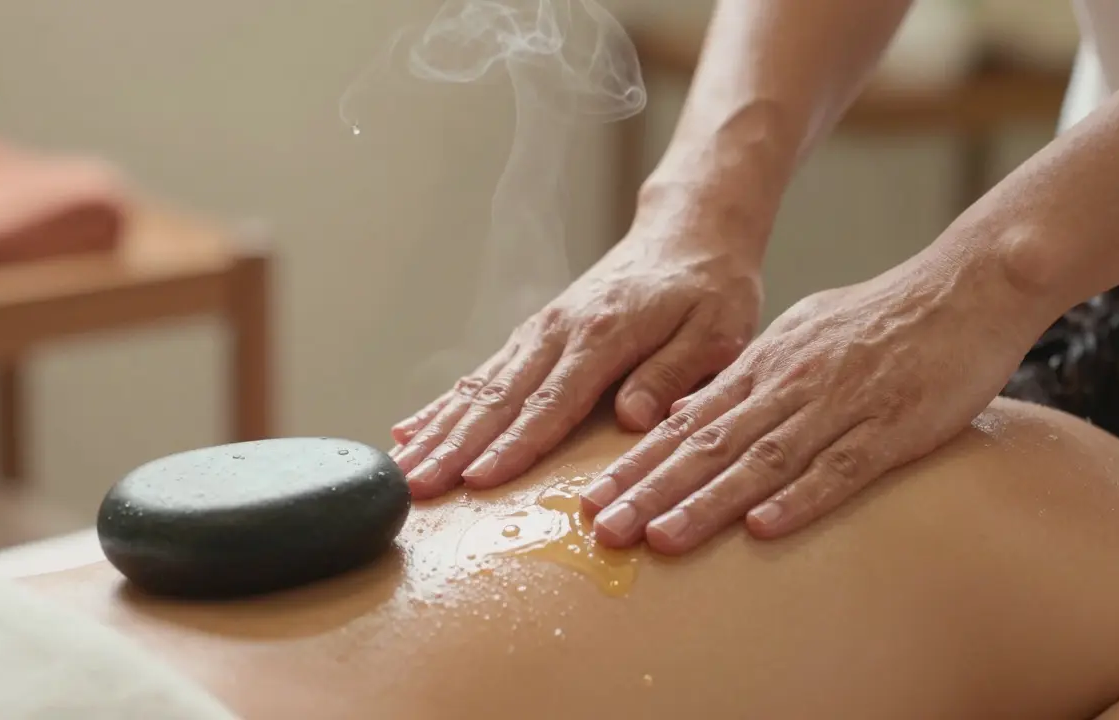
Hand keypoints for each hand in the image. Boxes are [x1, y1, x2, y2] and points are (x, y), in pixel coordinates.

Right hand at [389, 206, 764, 499]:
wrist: (689, 233)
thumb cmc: (710, 288)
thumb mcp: (718, 331)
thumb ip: (673, 373)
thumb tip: (632, 418)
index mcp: (603, 334)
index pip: (551, 402)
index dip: (513, 445)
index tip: (477, 481)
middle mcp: (559, 331)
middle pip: (498, 398)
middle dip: (453, 447)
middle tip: (415, 488)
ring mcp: (540, 331)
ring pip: (479, 387)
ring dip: (438, 430)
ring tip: (401, 470)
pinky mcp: (534, 334)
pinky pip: (481, 373)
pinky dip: (443, 403)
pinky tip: (410, 430)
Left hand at [579, 254, 1042, 553]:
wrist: (965, 288)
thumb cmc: (879, 319)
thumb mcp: (797, 335)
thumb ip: (741, 378)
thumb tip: (685, 413)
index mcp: (765, 365)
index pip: (686, 422)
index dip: (637, 465)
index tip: (592, 500)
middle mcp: (790, 385)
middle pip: (709, 445)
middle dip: (651, 490)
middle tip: (603, 530)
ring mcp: (840, 407)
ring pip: (762, 461)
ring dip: (707, 503)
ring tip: (660, 539)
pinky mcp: (893, 428)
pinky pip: (840, 470)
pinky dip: (800, 500)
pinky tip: (762, 529)